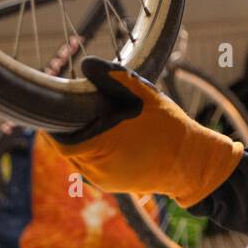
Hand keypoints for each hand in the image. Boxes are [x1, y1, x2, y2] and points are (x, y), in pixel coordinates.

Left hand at [45, 57, 243, 206]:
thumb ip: (115, 78)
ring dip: (82, 141)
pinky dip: (93, 152)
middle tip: (79, 108)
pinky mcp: (112, 185)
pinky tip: (110, 137)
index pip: (60, 139)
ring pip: (78, 158)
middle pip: (67, 147)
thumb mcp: (145, 95)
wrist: (192, 164)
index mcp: (101, 146)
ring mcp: (104, 180)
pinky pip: (91, 166)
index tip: (59, 106)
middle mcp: (97, 168)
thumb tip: (86, 63)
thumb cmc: (170, 128)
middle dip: (70, 129)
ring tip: (97, 122)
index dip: (55, 124)